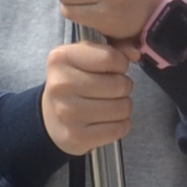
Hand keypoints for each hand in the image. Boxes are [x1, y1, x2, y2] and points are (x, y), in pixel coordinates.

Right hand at [42, 35, 137, 155]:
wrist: (50, 117)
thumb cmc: (74, 82)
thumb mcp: (86, 57)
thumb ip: (114, 48)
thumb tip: (135, 52)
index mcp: (61, 58)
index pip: (110, 58)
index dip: (121, 64)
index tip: (115, 69)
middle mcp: (60, 85)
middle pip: (119, 85)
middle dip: (124, 87)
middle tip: (113, 90)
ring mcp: (67, 113)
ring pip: (121, 108)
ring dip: (124, 106)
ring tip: (111, 104)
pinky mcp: (76, 137)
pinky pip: (118, 129)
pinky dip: (121, 125)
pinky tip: (110, 121)